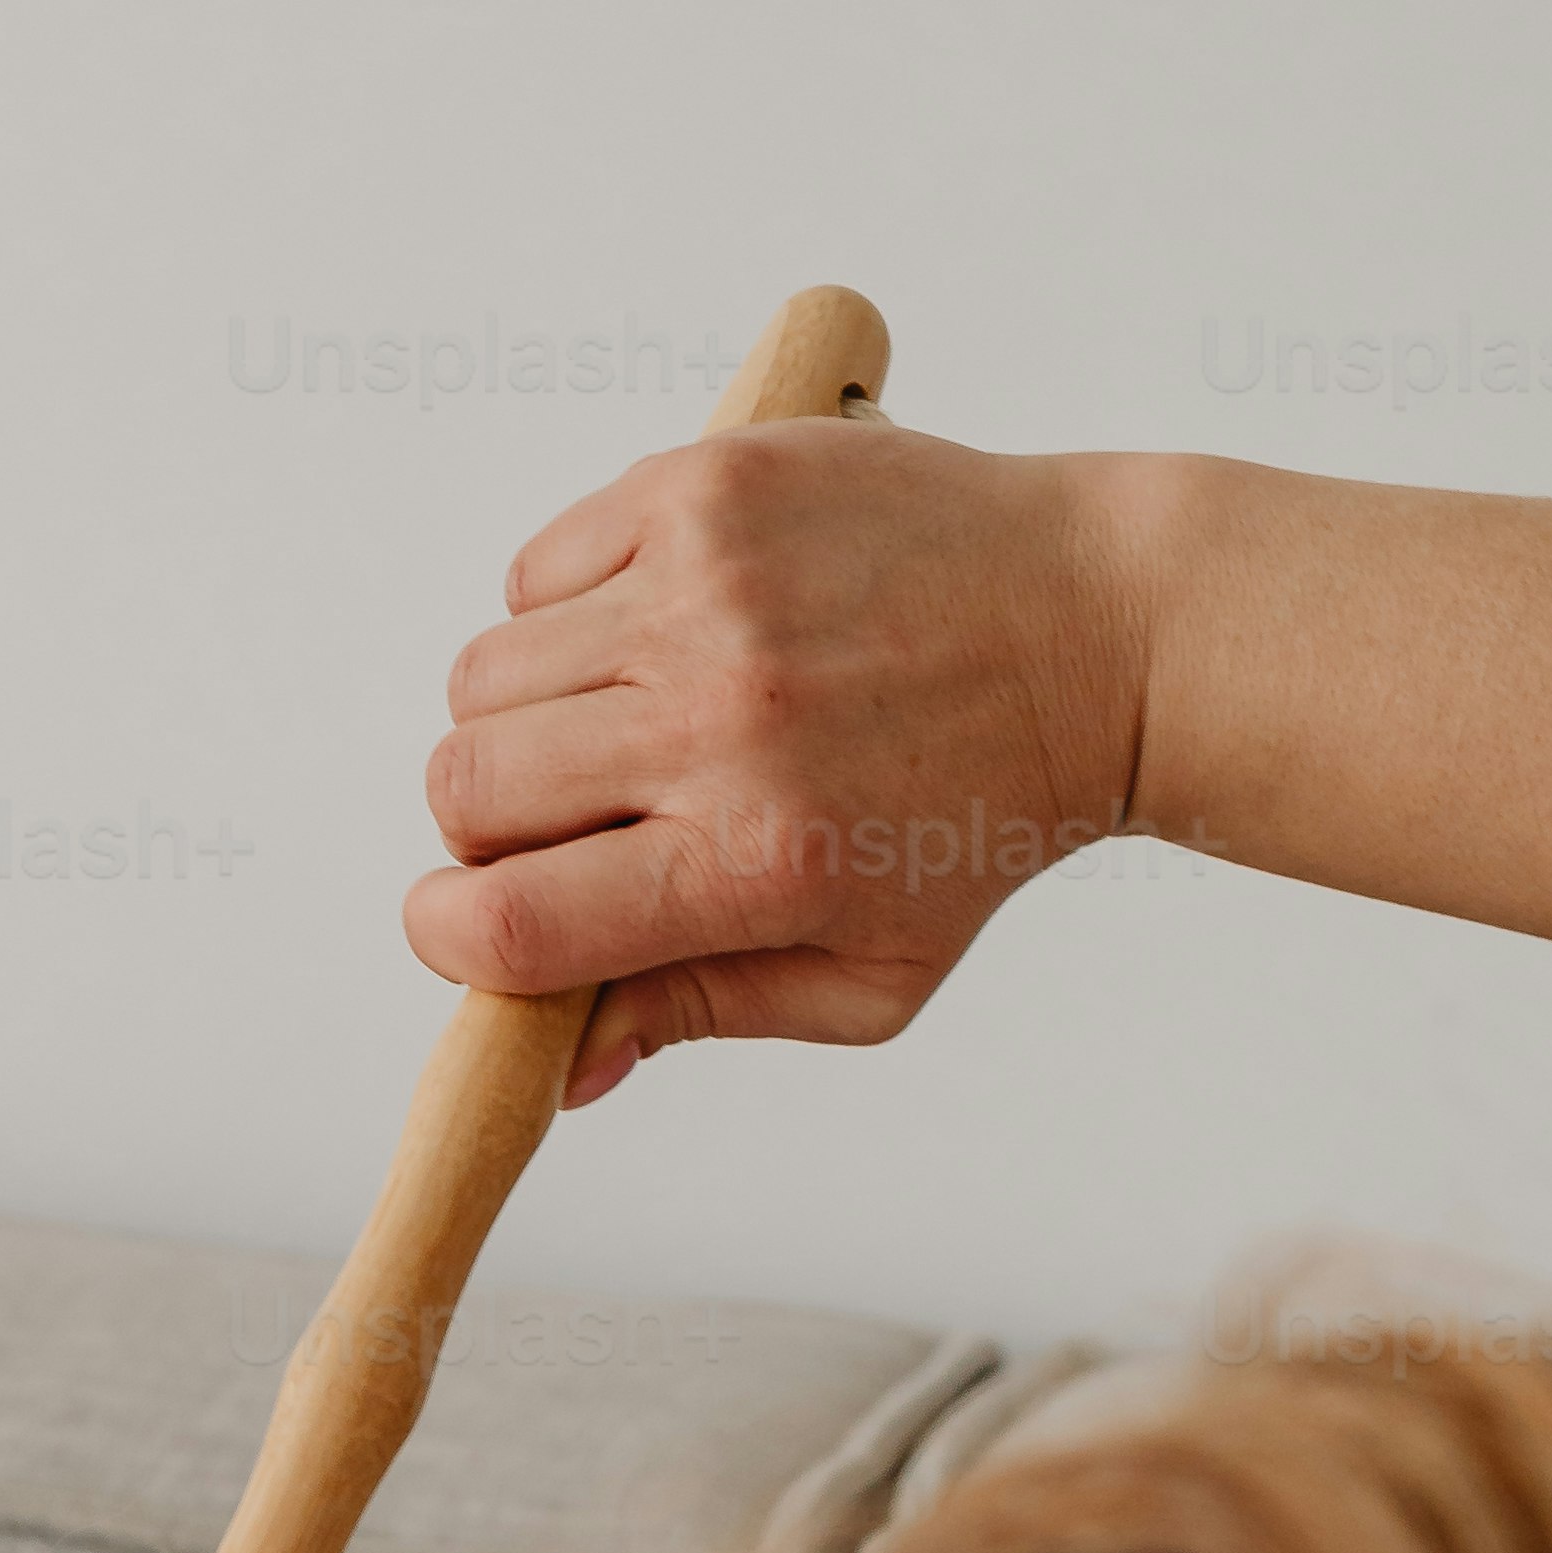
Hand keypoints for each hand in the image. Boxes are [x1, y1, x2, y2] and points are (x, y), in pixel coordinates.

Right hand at [403, 420, 1158, 1102]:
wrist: (1100, 627)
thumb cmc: (983, 815)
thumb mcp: (868, 975)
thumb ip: (702, 1014)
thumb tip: (563, 1067)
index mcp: (752, 863)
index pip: (510, 923)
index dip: (451, 938)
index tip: (469, 929)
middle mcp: (721, 721)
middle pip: (468, 788)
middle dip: (487, 829)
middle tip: (570, 823)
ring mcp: (706, 589)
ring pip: (484, 677)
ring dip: (522, 719)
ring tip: (626, 722)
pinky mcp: (704, 484)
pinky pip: (537, 570)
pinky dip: (565, 615)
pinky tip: (656, 633)